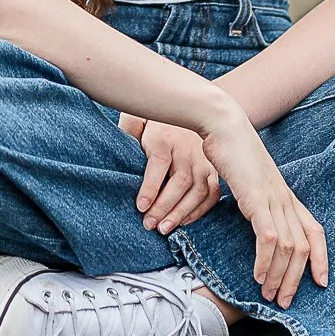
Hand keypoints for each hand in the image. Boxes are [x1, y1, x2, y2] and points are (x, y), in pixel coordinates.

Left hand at [119, 113, 220, 233]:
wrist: (192, 106)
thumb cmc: (154, 117)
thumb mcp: (137, 117)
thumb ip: (128, 132)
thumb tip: (122, 156)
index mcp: (164, 136)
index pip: (159, 163)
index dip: (150, 186)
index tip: (140, 206)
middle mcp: (187, 149)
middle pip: (180, 180)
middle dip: (164, 206)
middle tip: (149, 224)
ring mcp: (203, 159)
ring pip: (198, 190)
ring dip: (181, 213)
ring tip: (164, 229)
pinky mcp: (213, 168)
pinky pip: (211, 193)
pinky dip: (200, 210)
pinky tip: (184, 221)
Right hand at [197, 108, 329, 308]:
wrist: (223, 125)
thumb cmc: (232, 150)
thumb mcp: (248, 179)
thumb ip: (254, 198)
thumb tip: (252, 215)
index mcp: (286, 196)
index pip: (315, 231)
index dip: (321, 258)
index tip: (321, 282)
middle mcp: (285, 199)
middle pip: (302, 247)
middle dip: (296, 279)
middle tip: (285, 301)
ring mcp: (273, 199)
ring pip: (288, 247)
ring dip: (280, 276)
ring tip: (269, 294)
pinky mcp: (256, 198)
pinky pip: (268, 237)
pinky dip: (266, 260)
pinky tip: (258, 274)